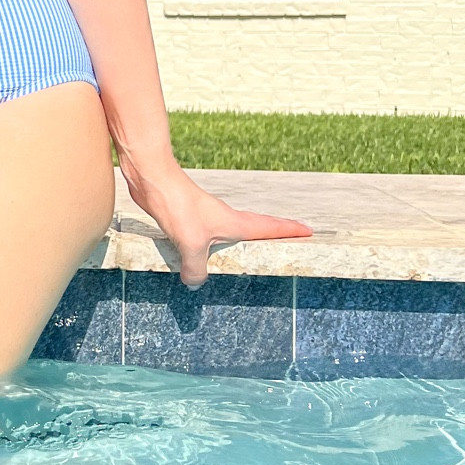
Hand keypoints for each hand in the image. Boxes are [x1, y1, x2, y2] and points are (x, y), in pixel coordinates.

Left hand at [123, 163, 310, 288]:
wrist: (154, 180)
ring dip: (244, 240)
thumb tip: (196, 284)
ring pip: (231, 233)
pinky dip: (214, 246)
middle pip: (257, 227)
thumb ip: (197, 269)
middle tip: (290, 239)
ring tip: (251, 252)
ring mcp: (207, 218)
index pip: (270, 227)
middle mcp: (225, 219)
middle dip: (274, 234)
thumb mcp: (191, 244)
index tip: (310, 231)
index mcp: (234, 222)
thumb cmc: (178, 207)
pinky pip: (207, 237)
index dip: (290, 230)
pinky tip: (204, 254)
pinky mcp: (189, 219)